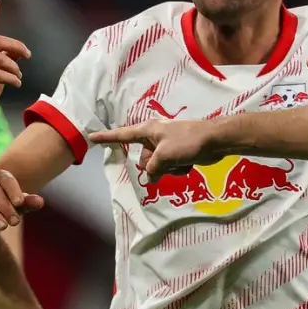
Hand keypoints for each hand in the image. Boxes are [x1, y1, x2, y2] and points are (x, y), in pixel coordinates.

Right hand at [0, 169, 45, 233]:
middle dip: (4, 206)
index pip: (7, 180)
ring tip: (3, 227)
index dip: (13, 190)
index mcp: (1, 175)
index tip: (20, 202)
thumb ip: (30, 202)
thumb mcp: (20, 204)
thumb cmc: (9, 204)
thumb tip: (40, 201)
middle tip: (15, 222)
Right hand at [88, 119, 219, 177]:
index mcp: (147, 130)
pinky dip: (178, 169)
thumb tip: (150, 178)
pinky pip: (170, 167)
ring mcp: (166, 146)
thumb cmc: (188, 142)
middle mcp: (154, 137)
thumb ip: (152, 168)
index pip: (122, 135)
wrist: (215, 141)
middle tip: (167, 162)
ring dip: (168, 169)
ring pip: (157, 166)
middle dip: (154, 166)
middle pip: (143, 159)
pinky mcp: (178, 154)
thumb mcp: (164, 156)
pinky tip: (189, 164)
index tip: (92, 137)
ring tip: (182, 162)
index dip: (107, 138)